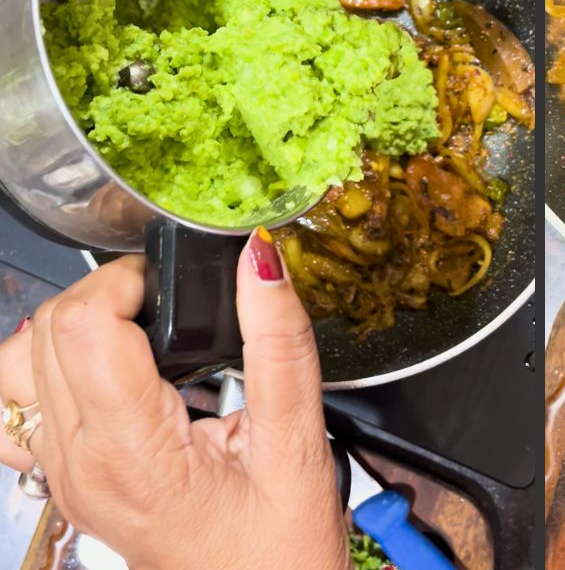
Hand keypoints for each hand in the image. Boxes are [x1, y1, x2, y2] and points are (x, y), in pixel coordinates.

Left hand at [0, 234, 347, 569]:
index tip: (175, 282)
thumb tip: (260, 263)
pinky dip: (50, 365)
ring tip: (140, 325)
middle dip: (108, 289)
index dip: (127, 279)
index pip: (81, 326)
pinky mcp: (68, 476)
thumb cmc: (278, 548)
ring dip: (76, 322)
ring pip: (22, 361)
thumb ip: (280, 345)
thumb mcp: (298, 443)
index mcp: (131, 451)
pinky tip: (104, 365)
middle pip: (46, 331)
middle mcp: (81, 462)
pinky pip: (22, 404)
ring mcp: (65, 473)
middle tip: (169, 297)